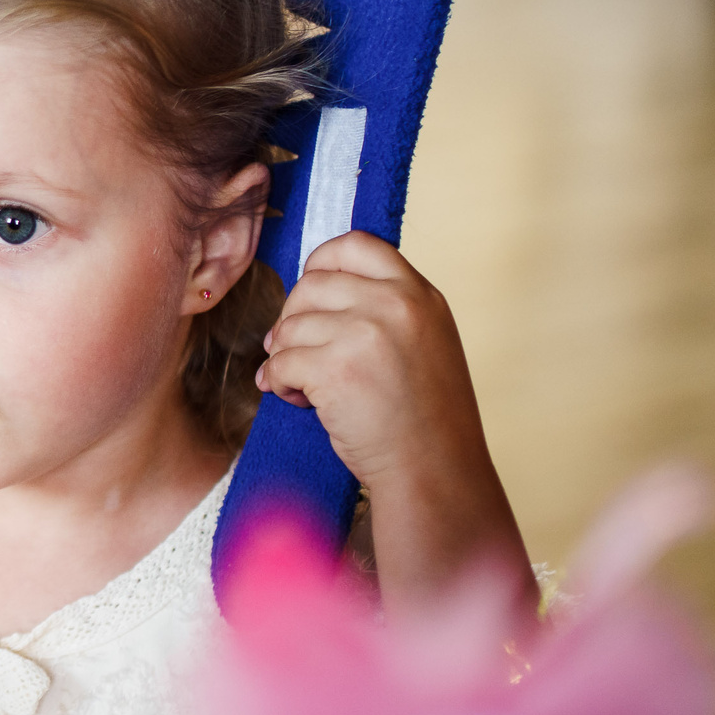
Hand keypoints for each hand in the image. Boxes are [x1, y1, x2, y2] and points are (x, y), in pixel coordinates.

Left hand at [256, 231, 529, 604]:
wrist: (435, 469)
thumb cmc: (425, 417)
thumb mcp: (425, 342)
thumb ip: (386, 310)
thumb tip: (315, 293)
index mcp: (420, 294)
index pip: (357, 244)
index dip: (321, 264)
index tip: (310, 295)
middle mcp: (397, 304)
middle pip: (312, 284)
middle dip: (294, 319)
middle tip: (298, 353)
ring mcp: (367, 333)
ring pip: (290, 325)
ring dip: (285, 356)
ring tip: (302, 385)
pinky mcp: (336, 368)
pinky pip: (281, 361)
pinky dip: (278, 382)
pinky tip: (296, 400)